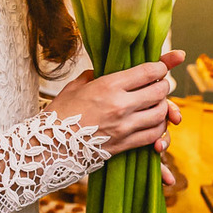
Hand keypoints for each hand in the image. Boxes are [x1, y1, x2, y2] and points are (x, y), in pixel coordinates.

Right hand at [45, 50, 184, 183]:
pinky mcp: (125, 145)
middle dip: (164, 85)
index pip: (147, 71)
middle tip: (160, 83)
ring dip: (164, 107)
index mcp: (108, 86)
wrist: (48, 147)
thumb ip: (93, 76)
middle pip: (159, 91)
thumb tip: (102, 71)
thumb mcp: (75, 87)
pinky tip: (155, 123)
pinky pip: (153, 135)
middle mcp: (120, 105)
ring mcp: (124, 127)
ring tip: (158, 103)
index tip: (162, 65)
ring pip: (161, 114)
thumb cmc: (59, 114)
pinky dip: (159, 128)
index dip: (161, 65)